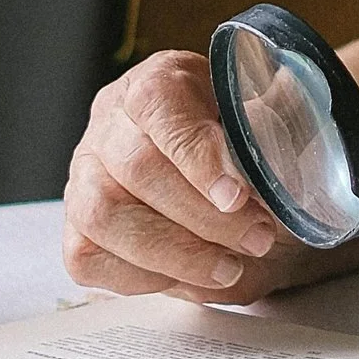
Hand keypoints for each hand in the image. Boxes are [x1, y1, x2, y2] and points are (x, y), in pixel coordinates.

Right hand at [62, 48, 292, 298]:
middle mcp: (111, 122)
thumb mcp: (273, 130)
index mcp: (158, 82)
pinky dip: (143, 277)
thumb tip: (280, 118)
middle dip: (202, 215)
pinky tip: (189, 275)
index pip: (158, 102)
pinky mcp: (78, 229)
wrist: (244, 200)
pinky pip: (88, 258)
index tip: (237, 195)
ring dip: (173, 252)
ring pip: (103, 216)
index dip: (196, 152)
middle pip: (136, 167)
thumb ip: (273, 126)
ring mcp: (85, 176)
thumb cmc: (252, 157)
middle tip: (256, 237)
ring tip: (229, 267)